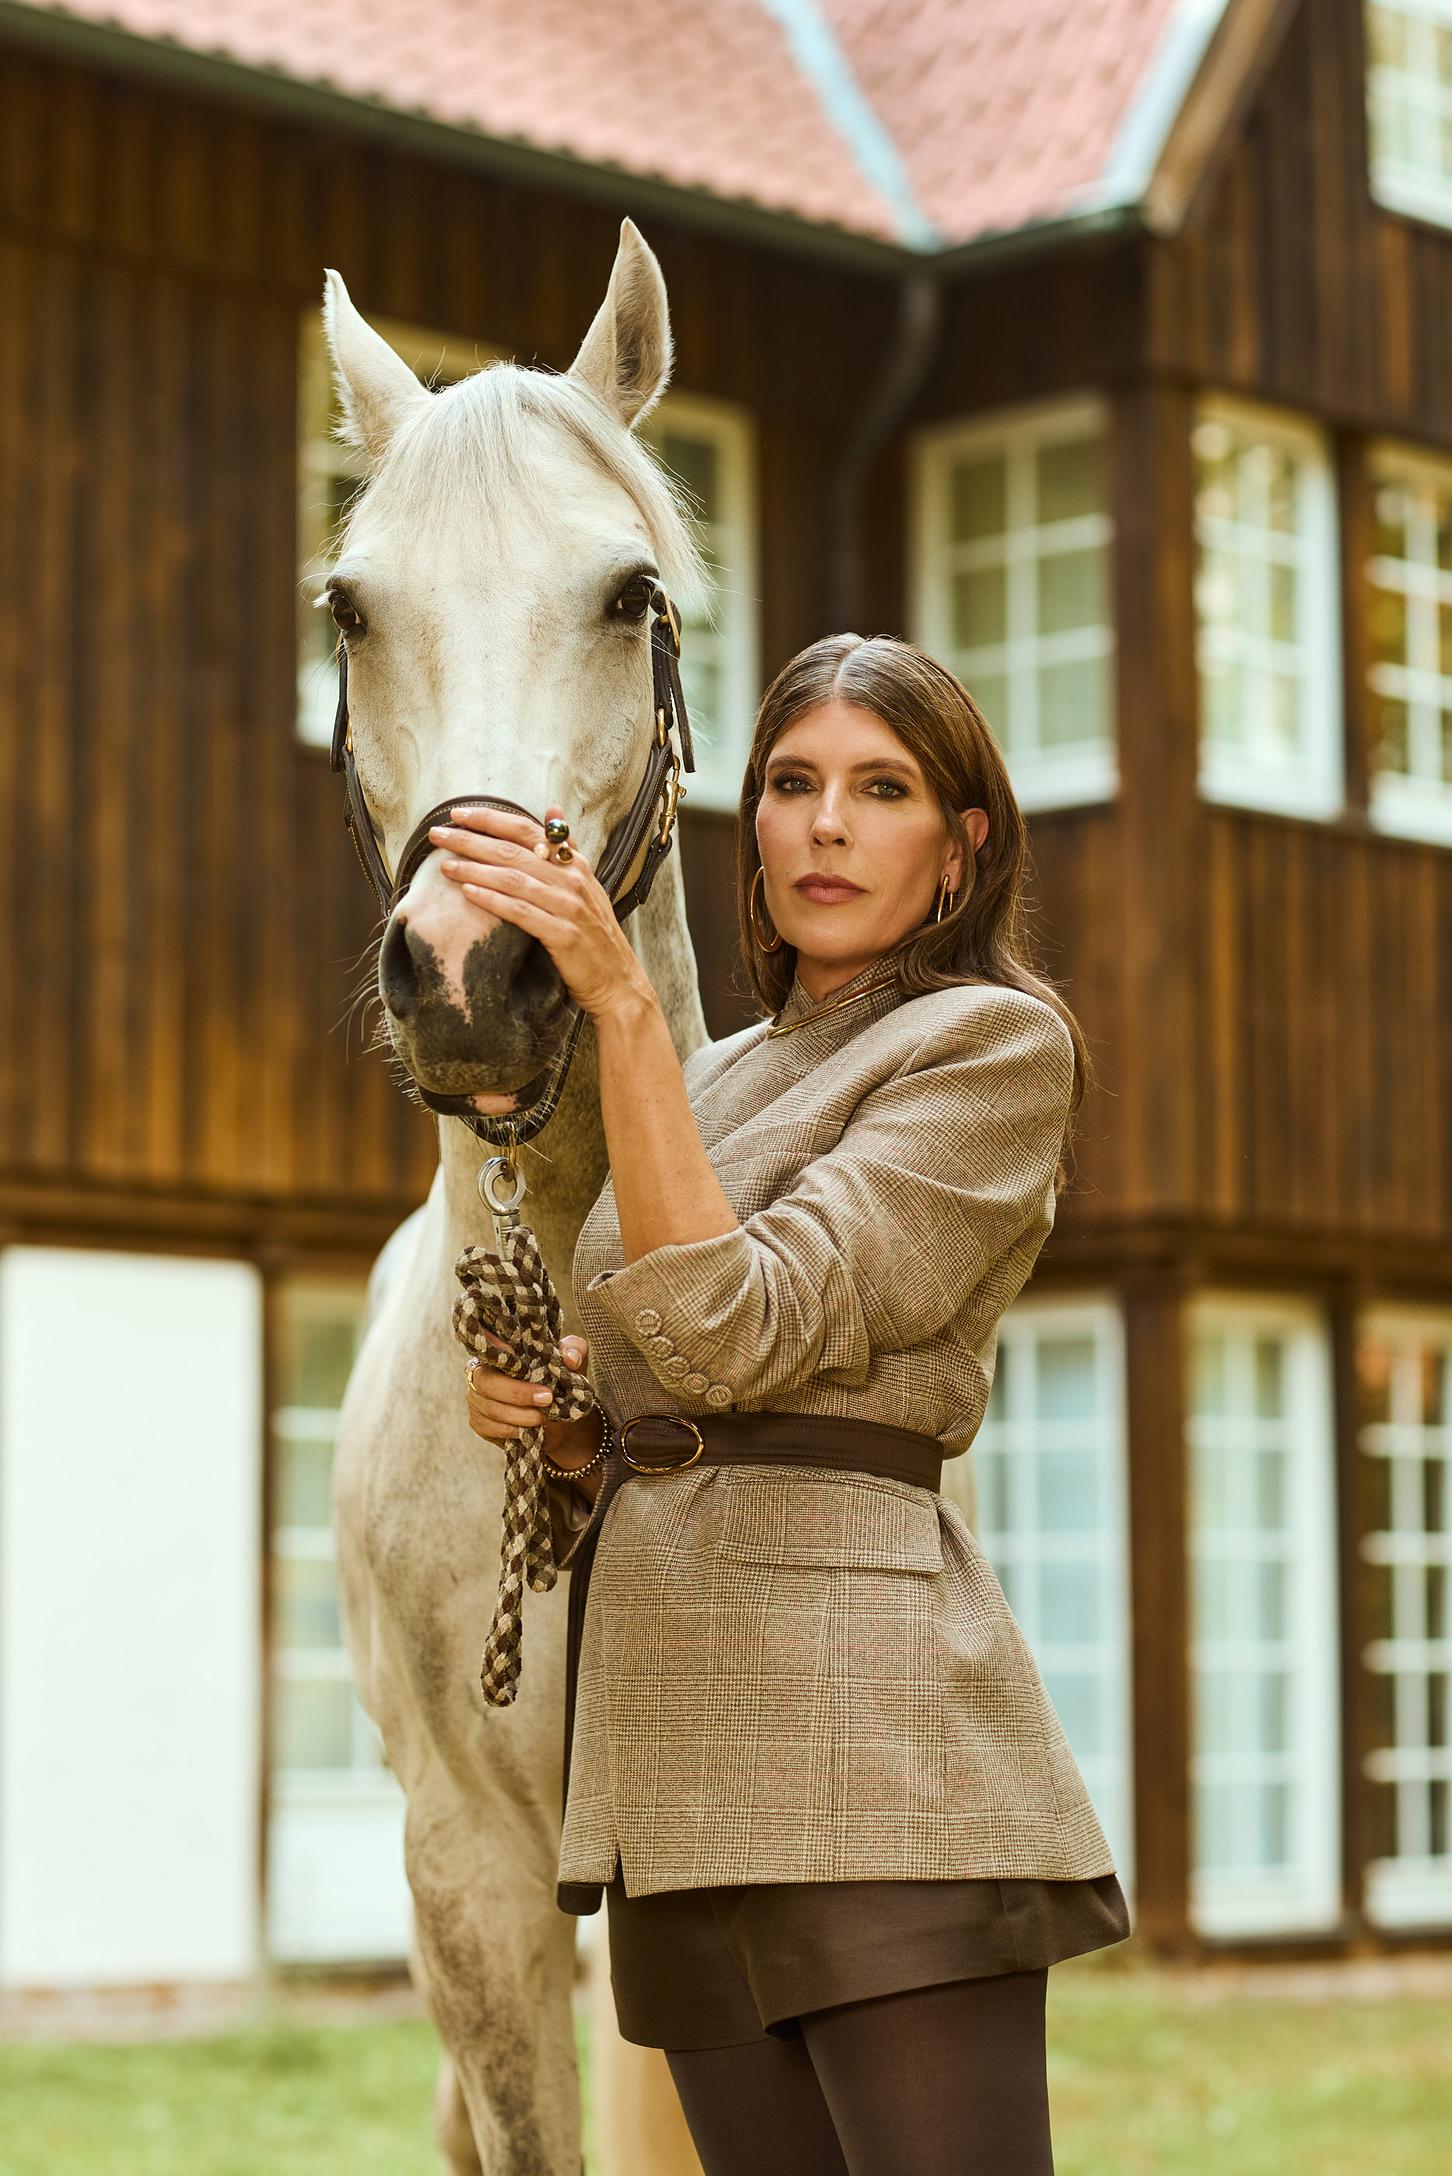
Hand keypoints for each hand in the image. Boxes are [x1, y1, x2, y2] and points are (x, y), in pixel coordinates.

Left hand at [428, 801, 653, 1021]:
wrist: (617, 980)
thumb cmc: (593, 933)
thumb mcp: (586, 884)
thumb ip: (566, 848)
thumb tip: (552, 808)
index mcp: (574, 864)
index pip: (528, 831)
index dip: (491, 819)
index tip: (457, 814)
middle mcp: (572, 880)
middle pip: (513, 852)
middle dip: (471, 840)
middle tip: (437, 834)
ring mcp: (568, 907)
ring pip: (513, 880)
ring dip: (475, 869)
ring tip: (445, 865)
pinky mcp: (563, 935)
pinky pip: (520, 913)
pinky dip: (492, 900)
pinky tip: (468, 892)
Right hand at [464, 1328, 597, 1468]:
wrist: (558, 1416)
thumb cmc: (559, 1380)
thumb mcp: (573, 1362)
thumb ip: (574, 1352)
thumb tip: (569, 1358)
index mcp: (500, 1351)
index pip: (485, 1342)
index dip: (493, 1346)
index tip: (513, 1352)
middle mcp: (481, 1372)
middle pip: (486, 1381)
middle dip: (517, 1392)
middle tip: (547, 1398)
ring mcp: (476, 1398)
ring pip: (491, 1408)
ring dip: (520, 1415)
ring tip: (545, 1417)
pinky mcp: (478, 1422)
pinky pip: (489, 1427)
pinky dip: (510, 1430)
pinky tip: (527, 1430)